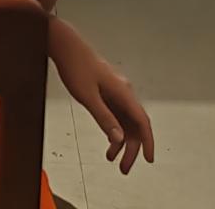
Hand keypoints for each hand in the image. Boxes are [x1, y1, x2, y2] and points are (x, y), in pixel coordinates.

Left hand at [50, 18, 153, 173]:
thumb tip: (119, 139)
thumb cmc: (76, 66)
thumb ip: (104, 118)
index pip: (141, 121)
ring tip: (112, 159)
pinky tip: (108, 140)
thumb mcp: (88, 97)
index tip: (148, 159)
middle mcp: (123, 92)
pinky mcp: (107, 91)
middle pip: (134, 125)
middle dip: (131, 148)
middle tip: (124, 168)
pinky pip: (116, 114)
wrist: (66, 46)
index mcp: (123, 92)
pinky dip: (114, 129)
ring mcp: (116, 91)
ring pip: (125, 121)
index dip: (147, 142)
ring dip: (121, 141)